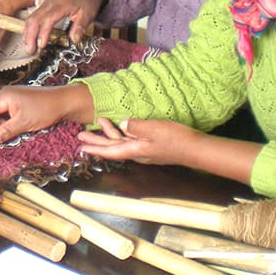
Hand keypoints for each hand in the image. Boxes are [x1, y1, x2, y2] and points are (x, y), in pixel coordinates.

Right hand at [0, 84, 93, 144]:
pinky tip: (13, 130)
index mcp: (4, 96)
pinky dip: (6, 123)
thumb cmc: (46, 108)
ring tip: (6, 137)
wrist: (64, 101)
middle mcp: (5, 95)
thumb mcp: (24, 122)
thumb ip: (5, 131)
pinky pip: (5, 113)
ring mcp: (12, 98)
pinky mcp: (18, 102)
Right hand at [23, 0, 110, 50]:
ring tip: (28, 48)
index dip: (43, 33)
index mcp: (61, 5)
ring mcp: (46, 4)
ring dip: (27, 33)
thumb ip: (80, 27)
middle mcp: (50, 3)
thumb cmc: (88, 0)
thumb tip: (74, 40)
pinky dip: (30, 28)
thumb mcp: (88, 14)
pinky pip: (33, 17)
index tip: (41, 45)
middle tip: (31, 51)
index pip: (48, 19)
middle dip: (30, 36)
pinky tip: (30, 38)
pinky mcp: (45, 6)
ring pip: (31, 18)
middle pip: (34, 19)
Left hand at [77, 118, 202, 165]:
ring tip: (99, 122)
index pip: (111, 151)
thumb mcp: (155, 130)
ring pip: (121, 142)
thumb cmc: (176, 140)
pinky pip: (131, 140)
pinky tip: (120, 125)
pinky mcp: (150, 145)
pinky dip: (122, 132)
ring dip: (108, 133)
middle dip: (96, 141)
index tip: (81, 148)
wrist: (194, 148)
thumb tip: (121, 124)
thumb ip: (136, 126)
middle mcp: (137, 152)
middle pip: (112, 147)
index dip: (96, 149)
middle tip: (81, 136)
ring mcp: (144, 149)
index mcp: (136, 150)